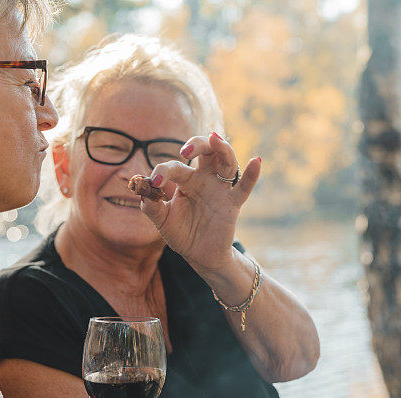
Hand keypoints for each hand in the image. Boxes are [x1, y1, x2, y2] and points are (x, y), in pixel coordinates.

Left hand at [138, 132, 260, 274]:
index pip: (176, 167)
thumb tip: (143, 190)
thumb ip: (151, 206)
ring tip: (215, 139)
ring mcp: (220, 190)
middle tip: (186, 151)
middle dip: (197, 144)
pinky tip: (256, 161)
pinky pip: (244, 188)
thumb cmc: (182, 233)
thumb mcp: (162, 220)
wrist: (199, 256)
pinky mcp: (232, 204)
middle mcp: (205, 180)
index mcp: (186, 181)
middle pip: (207, 151)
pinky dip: (252, 175)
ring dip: (223, 148)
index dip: (163, 171)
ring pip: (227, 162)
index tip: (154, 182)